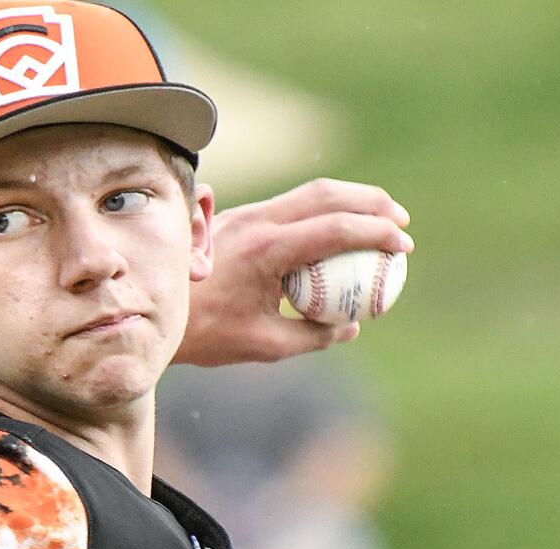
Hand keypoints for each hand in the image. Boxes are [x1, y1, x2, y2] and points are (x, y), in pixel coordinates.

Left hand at [174, 178, 412, 366]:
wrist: (157, 312)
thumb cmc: (207, 334)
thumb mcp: (264, 345)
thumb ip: (313, 336)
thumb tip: (351, 326)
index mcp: (267, 251)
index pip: (336, 228)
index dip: (377, 234)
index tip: (402, 246)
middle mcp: (258, 222)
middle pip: (328, 194)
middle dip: (372, 203)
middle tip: (400, 222)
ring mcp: (246, 214)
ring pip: (309, 193)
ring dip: (348, 200)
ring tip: (377, 219)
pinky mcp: (240, 218)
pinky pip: (290, 206)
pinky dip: (321, 212)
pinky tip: (334, 232)